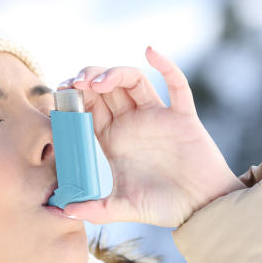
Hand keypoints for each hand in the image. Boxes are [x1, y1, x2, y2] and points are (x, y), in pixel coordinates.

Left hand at [56, 46, 246, 226]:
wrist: (201, 209)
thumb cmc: (162, 208)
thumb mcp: (123, 208)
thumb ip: (95, 209)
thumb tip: (61, 210)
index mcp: (112, 140)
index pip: (86, 110)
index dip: (72, 98)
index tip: (60, 95)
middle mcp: (131, 123)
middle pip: (105, 88)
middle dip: (88, 79)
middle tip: (75, 83)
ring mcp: (156, 116)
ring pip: (132, 80)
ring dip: (114, 73)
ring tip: (98, 81)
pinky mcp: (182, 116)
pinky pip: (176, 84)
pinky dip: (166, 66)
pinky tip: (151, 52)